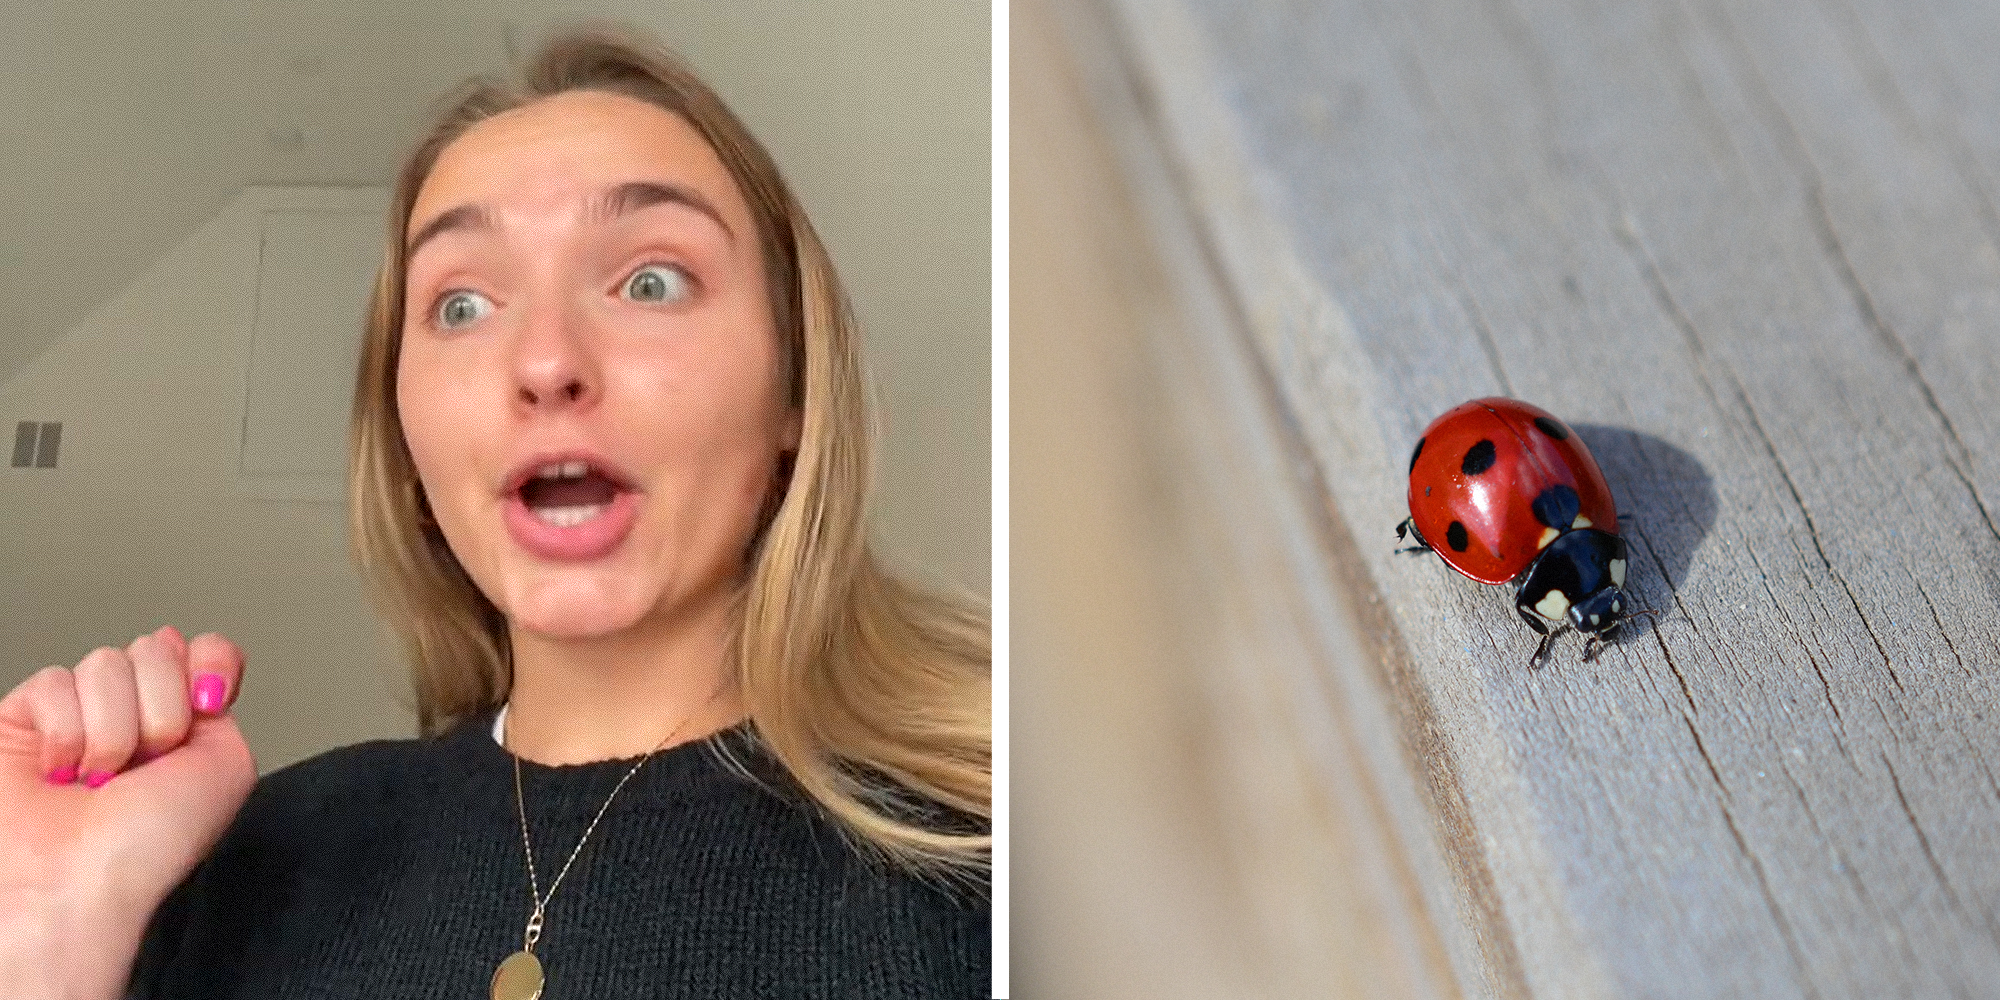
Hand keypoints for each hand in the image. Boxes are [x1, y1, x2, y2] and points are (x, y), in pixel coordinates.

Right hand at [0, 626, 255, 998]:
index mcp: (184, 725)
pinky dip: (65, 733)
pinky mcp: (19, 720)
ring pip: (105, 664)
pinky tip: (60, 772)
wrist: (76, 885)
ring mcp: (76, 716)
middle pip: (154, 649)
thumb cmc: (147, 848)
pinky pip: (52, 682)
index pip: (203, 650)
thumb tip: (192, 654)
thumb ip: (224, 701)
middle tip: (144, 766)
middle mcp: (131, 716)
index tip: (208, 700)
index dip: (209, 663)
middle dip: (160, 710)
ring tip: (98, 780)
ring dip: (113, 730)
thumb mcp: (227, 768)